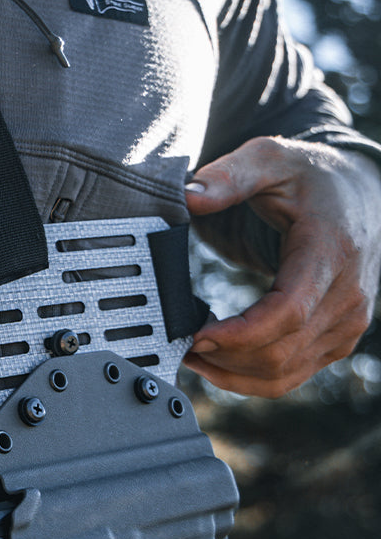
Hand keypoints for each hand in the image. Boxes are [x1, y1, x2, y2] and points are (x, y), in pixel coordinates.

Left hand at [184, 137, 380, 396]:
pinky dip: (247, 379)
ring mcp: (347, 324)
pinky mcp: (337, 341)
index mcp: (331, 252)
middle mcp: (348, 296)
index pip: (287, 313)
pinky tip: (215, 363)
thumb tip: (189, 196)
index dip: (237, 335)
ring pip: (282, 374)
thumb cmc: (310, 179)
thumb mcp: (270, 159)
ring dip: (229, 372)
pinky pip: (289, 378)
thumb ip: (229, 176)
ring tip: (191, 353)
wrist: (359, 195)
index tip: (195, 335)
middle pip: (279, 353)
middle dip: (222, 355)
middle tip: (180, 342)